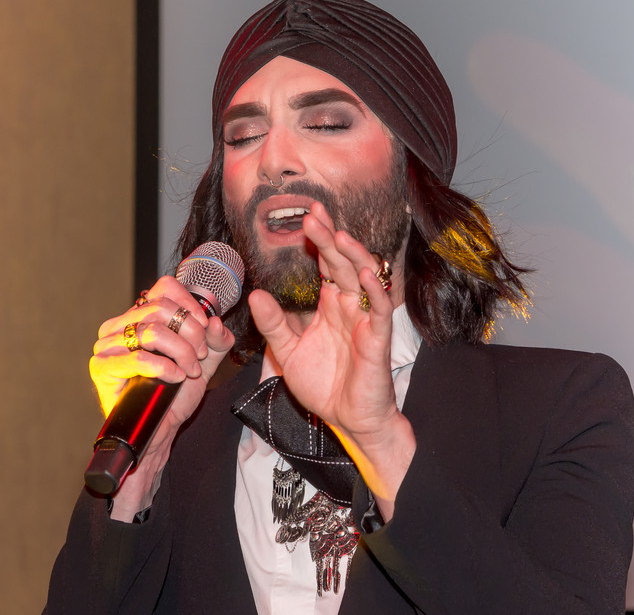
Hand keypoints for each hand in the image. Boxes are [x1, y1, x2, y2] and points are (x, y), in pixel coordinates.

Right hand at [89, 275, 233, 517]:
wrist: (157, 431)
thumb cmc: (173, 395)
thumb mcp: (203, 361)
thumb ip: (215, 340)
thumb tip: (217, 323)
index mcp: (140, 316)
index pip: (165, 287)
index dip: (191, 304)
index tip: (206, 327)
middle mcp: (119, 325)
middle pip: (161, 308)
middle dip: (191, 332)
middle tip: (200, 355)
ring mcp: (107, 345)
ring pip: (153, 331)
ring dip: (181, 352)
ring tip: (190, 369)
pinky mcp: (102, 368)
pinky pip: (139, 358)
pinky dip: (165, 367)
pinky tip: (176, 378)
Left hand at [249, 202, 414, 515]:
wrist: (347, 420)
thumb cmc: (324, 385)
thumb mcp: (287, 351)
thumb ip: (273, 323)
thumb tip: (254, 295)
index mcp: (330, 305)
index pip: (326, 264)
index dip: (318, 240)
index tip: (306, 215)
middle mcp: (350, 306)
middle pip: (342, 263)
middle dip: (330, 238)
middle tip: (313, 213)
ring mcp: (365, 320)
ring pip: (363, 278)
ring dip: (351, 255)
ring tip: (336, 235)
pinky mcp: (377, 339)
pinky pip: (379, 309)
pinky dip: (373, 291)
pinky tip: (362, 274)